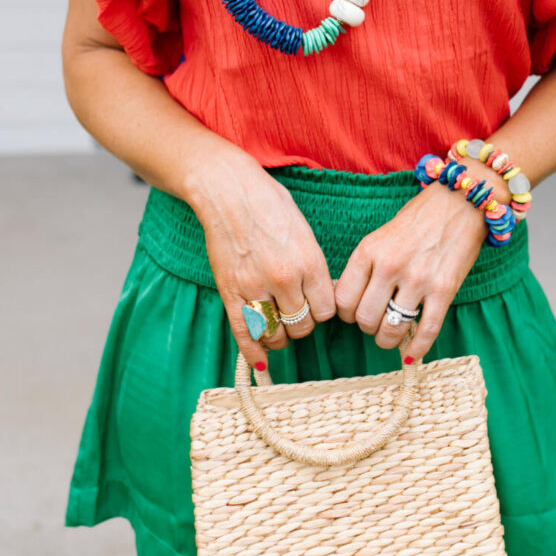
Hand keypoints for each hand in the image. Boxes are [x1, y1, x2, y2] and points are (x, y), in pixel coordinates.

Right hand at [187, 160, 335, 370]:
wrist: (229, 192)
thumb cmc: (270, 205)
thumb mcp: (305, 232)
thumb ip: (313, 266)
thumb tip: (321, 296)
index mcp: (309, 262)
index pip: (326, 311)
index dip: (322, 310)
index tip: (316, 303)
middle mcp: (284, 279)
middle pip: (303, 326)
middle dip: (303, 323)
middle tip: (296, 311)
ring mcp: (255, 288)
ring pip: (277, 334)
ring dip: (281, 336)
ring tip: (279, 325)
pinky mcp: (230, 292)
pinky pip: (245, 334)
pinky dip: (254, 353)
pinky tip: (261, 363)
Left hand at [334, 169, 495, 360]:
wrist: (459, 203)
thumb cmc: (417, 221)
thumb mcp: (380, 237)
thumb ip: (365, 268)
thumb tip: (350, 304)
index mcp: (368, 251)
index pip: (342, 300)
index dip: (346, 313)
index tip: (355, 312)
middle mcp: (390, 266)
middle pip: (364, 319)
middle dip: (368, 327)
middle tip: (376, 322)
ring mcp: (418, 279)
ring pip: (391, 330)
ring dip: (388, 339)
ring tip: (392, 335)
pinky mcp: (444, 290)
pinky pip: (426, 331)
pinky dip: (417, 348)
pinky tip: (412, 353)